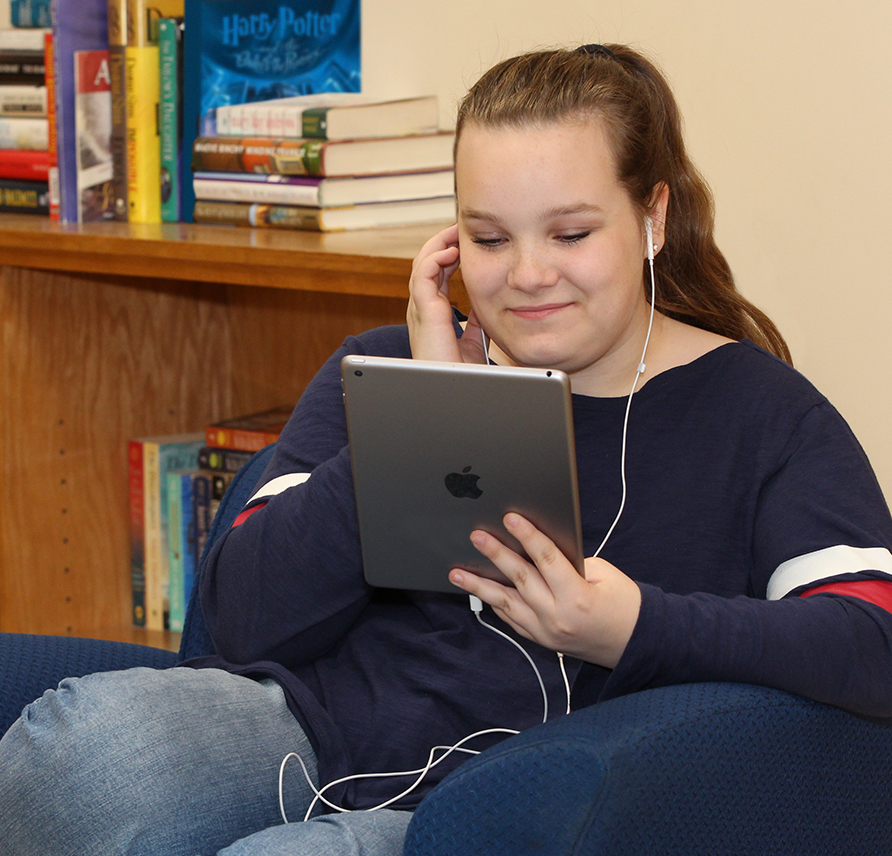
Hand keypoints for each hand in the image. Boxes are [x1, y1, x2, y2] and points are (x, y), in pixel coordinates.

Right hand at [406, 224, 486, 363]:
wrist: (457, 392)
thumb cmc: (461, 374)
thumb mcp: (473, 341)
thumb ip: (475, 323)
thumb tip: (484, 308)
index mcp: (432, 315)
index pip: (434, 276)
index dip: (446, 257)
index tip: (463, 244)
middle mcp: (422, 310)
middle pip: (425, 265)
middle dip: (441, 244)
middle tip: (459, 229)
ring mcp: (420, 311)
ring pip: (421, 266)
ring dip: (437, 245)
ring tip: (455, 233)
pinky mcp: (424, 313)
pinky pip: (423, 276)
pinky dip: (434, 259)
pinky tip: (451, 251)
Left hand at [449, 513, 641, 668]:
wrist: (633, 645)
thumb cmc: (623, 604)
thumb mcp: (604, 574)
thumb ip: (570, 561)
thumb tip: (537, 548)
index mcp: (577, 596)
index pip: (547, 560)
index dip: (528, 536)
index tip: (510, 518)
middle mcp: (557, 616)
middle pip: (520, 579)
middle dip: (496, 554)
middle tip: (476, 536)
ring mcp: (545, 631)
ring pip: (505, 603)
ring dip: (479, 585)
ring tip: (456, 572)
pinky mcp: (540, 639)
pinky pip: (510, 618)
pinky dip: (494, 602)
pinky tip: (478, 590)